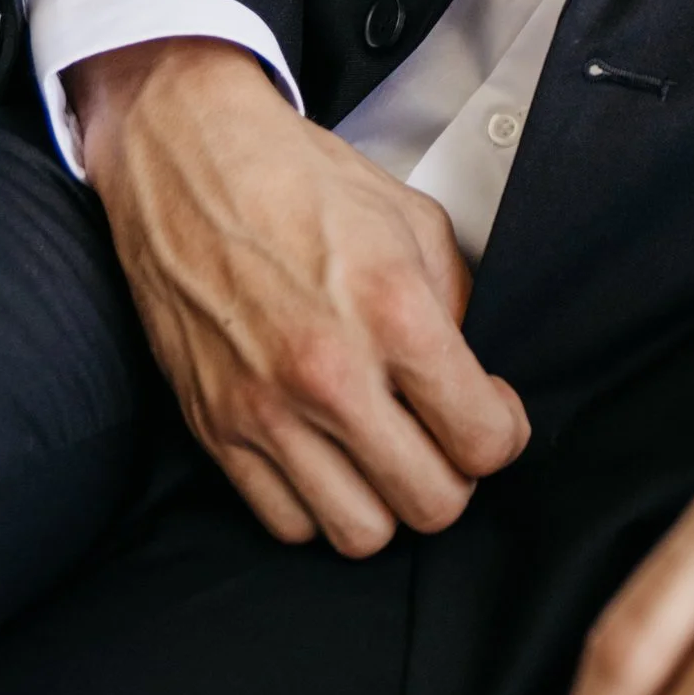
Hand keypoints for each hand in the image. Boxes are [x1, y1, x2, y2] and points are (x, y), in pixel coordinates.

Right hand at [72, 36, 528, 555]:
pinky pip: (286, 522)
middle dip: (454, 476)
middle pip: (432, 504)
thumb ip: (455, 306)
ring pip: (359, 534)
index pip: (484, 437)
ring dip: (386, 502)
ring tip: (385, 454)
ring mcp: (265, 409)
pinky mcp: (215, 427)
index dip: (504, 432)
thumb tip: (475, 374)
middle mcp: (328, 372)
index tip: (493, 414)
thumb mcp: (412, 221)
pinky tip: (327, 455)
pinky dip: (317, 504)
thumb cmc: (297, 181)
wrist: (189, 160)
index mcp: (392, 311)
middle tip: (444, 439)